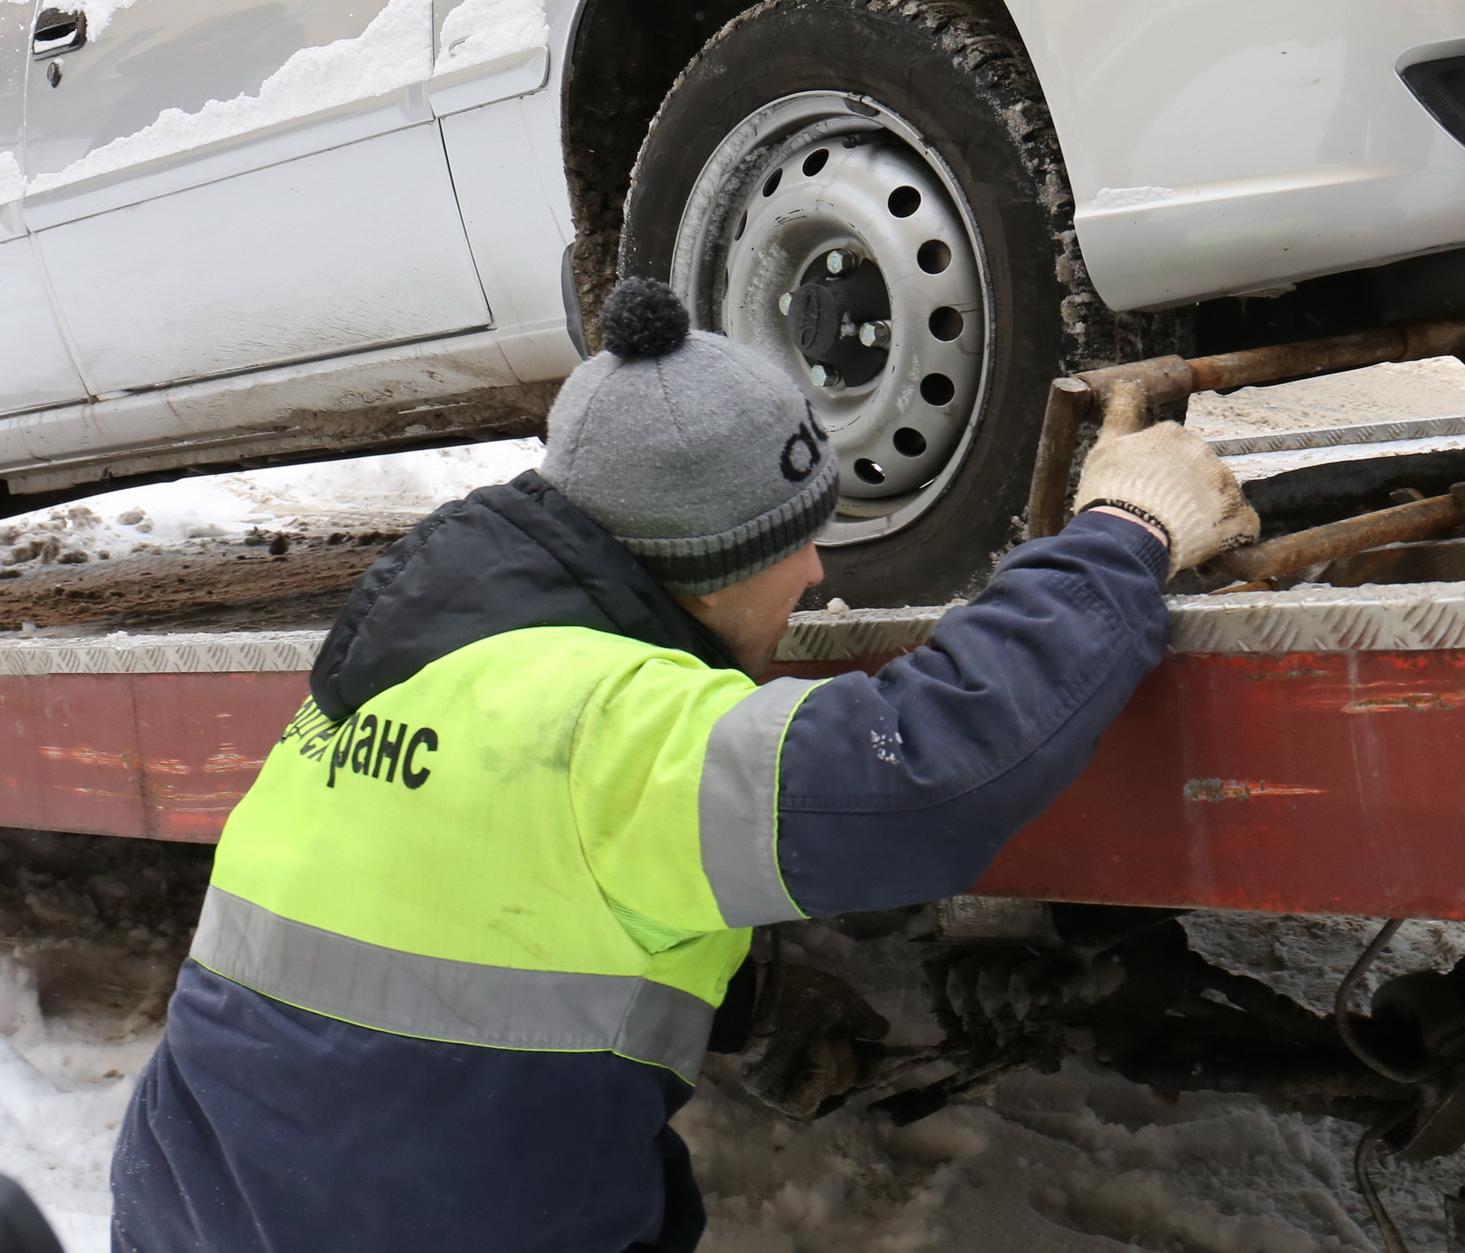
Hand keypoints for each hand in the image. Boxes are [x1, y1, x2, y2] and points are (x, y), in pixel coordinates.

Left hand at [739, 964, 889, 1119]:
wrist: (758, 1003)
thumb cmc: (799, 995)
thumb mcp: (840, 998)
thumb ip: (864, 1019)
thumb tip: (883, 1033)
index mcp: (834, 1041)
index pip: (865, 1065)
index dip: (873, 1064)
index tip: (875, 1056)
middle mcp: (819, 1062)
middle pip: (853, 1080)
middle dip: (847, 1061)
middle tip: (831, 1040)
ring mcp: (800, 1080)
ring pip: (833, 1091)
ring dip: (827, 1066)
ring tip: (813, 1046)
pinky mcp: (779, 1095)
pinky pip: (805, 1106)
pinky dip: (810, 1087)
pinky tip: (806, 1067)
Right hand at [1074, 421, 1259, 574]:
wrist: (1127, 534)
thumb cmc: (1110, 493)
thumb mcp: (1105, 446)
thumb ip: (1120, 413)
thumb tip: (1125, 385)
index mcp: (1171, 434)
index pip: (1171, 449)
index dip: (1157, 473)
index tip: (1143, 491)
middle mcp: (1203, 452)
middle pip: (1197, 473)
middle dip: (1183, 493)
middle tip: (1156, 516)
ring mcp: (1223, 485)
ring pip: (1219, 498)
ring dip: (1204, 516)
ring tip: (1175, 537)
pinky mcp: (1237, 518)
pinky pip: (1243, 528)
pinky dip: (1230, 539)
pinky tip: (1206, 550)